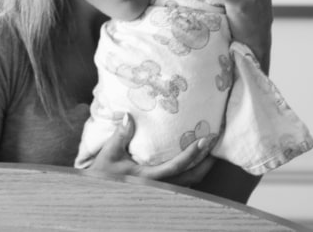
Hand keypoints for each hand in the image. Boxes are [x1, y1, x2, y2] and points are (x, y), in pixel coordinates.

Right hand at [86, 113, 214, 186]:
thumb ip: (120, 135)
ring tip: (210, 151)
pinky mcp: (158, 190)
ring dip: (201, 168)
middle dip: (206, 163)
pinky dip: (191, 172)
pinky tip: (195, 160)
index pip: (176, 166)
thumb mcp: (109, 154)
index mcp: (149, 178)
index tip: (204, 140)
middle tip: (215, 144)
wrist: (97, 196)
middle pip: (191, 178)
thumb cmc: (102, 174)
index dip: (192, 154)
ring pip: (189, 183)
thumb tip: (129, 116)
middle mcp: (158, 187)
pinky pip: (182, 183)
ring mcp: (160, 190)